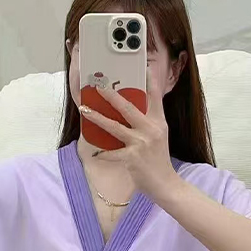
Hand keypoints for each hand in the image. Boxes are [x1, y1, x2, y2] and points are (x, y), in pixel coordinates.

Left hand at [79, 68, 179, 196]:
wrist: (165, 184)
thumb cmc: (158, 160)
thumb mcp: (158, 136)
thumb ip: (147, 122)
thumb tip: (130, 110)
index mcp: (158, 122)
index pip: (154, 96)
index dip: (149, 80)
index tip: (143, 66)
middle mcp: (151, 129)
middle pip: (128, 108)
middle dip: (111, 95)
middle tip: (99, 86)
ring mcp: (141, 143)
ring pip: (115, 127)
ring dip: (97, 118)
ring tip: (85, 109)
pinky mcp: (132, 158)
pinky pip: (112, 153)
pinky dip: (104, 154)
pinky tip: (96, 153)